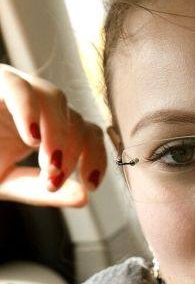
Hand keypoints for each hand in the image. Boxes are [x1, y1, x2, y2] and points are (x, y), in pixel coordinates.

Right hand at [0, 64, 106, 206]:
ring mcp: (15, 86)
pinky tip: (32, 138)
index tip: (92, 185)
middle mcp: (37, 103)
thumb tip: (84, 197)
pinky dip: (28, 111)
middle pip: (78, 117)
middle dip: (74, 152)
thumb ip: (41, 189)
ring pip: (55, 99)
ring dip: (57, 134)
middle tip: (56, 179)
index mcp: (47, 126)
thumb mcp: (6, 181)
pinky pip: (17, 88)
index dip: (96, 157)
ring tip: (49, 164)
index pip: (87, 134)